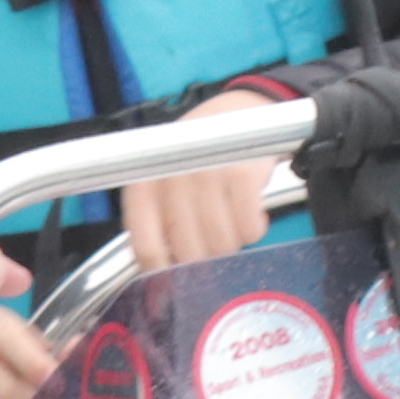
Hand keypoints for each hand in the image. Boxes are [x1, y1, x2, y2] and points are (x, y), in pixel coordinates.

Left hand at [117, 154, 278, 275]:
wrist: (239, 112)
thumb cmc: (200, 157)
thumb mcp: (166, 183)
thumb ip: (158, 225)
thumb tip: (162, 287)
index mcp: (145, 185)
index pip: (147, 249)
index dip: (164, 274)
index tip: (177, 284)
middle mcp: (172, 180)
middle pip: (190, 253)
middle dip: (207, 257)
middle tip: (215, 239)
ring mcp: (207, 176)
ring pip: (222, 244)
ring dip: (233, 242)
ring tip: (233, 219)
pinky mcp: (241, 175)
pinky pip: (249, 229)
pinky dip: (254, 229)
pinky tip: (252, 212)